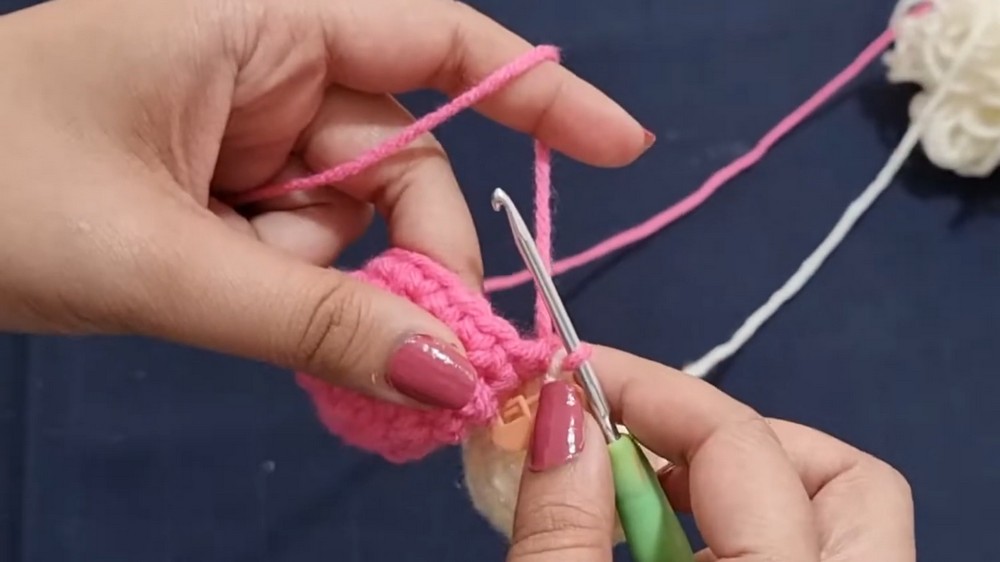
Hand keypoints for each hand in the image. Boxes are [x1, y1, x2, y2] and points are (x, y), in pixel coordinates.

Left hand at [0, 0, 649, 407]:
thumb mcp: (158, 257)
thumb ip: (310, 320)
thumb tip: (451, 375)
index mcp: (258, 21)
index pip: (435, 38)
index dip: (539, 92)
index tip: (622, 150)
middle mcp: (267, 64)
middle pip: (405, 160)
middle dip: (411, 253)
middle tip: (414, 349)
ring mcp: (244, 129)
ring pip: (353, 218)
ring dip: (328, 283)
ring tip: (239, 305)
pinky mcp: (223, 186)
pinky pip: (303, 243)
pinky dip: (295, 291)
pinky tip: (236, 306)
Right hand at [507, 346, 914, 561]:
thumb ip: (562, 530)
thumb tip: (557, 411)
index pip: (741, 446)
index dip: (647, 392)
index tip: (566, 376)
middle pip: (843, 477)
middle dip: (730, 433)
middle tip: (629, 444)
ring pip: (841, 521)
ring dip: (741, 482)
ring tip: (645, 495)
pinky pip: (812, 559)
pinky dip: (745, 533)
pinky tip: (669, 549)